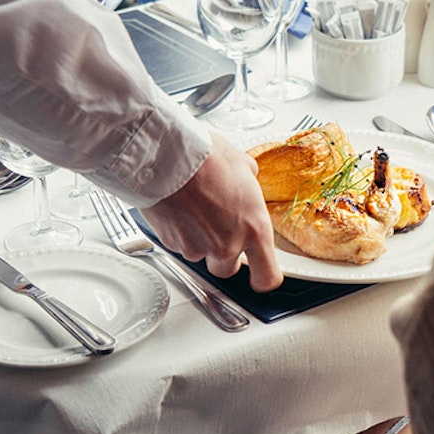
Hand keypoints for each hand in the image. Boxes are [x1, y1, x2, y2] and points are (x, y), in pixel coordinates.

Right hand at [141, 135, 283, 291]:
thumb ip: (249, 187)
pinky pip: (179, 245)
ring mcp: (197, 247)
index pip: (267, 277)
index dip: (263, 278)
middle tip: (217, 228)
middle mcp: (227, 245)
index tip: (260, 274)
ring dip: (198, 240)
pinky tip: (180, 207)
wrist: (167, 155)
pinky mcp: (172, 244)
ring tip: (194, 208)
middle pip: (228, 270)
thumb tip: (246, 184)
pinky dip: (179, 231)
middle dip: (223, 254)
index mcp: (254, 229)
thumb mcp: (243, 166)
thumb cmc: (206, 157)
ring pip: (200, 255)